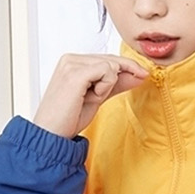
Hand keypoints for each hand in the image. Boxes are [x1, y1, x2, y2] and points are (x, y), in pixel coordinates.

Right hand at [31, 52, 147, 138]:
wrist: (52, 134)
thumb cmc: (68, 119)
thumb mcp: (97, 97)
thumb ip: (115, 84)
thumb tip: (138, 75)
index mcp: (72, 62)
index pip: (107, 58)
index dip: (126, 67)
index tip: (143, 74)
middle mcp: (70, 59)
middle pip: (111, 59)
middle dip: (116, 79)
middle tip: (103, 95)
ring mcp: (71, 64)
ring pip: (111, 65)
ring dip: (107, 85)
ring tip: (89, 98)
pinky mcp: (75, 73)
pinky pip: (107, 71)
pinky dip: (106, 86)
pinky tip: (91, 96)